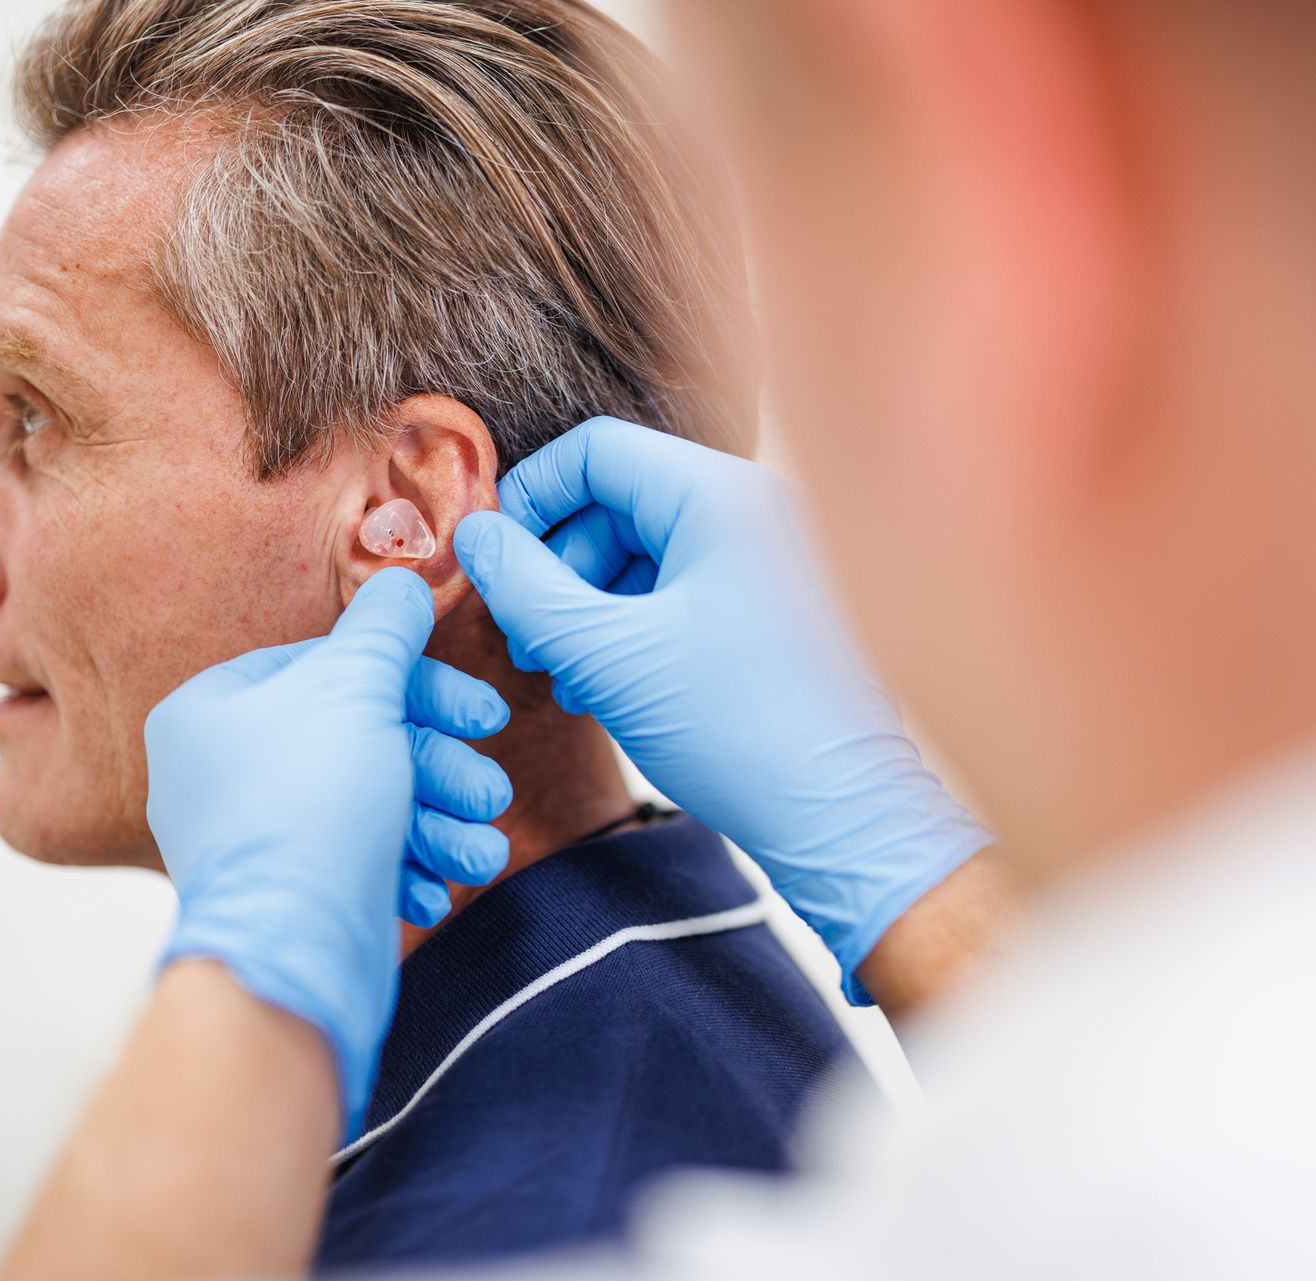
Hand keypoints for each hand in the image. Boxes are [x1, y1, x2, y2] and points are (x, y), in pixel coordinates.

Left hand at [145, 569, 512, 1129]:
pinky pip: (353, 859)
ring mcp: (251, 837)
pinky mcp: (285, 895)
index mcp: (211, 708)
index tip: (480, 714)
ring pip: (366, 802)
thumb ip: (387, 628)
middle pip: (356, 736)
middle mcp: (219, 770)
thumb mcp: (358, 687)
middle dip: (438, 765)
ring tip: (482, 851)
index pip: (328, 667)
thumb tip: (407, 582)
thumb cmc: (310, 808)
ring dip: (437, 821)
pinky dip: (405, 865)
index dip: (416, 685)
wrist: (289, 956)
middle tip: (490, 789)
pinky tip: (437, 887)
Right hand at [454, 418, 988, 999]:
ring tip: (558, 674)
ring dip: (585, 605)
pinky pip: (678, 590)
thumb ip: (525, 588)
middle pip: (616, 500)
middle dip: (555, 565)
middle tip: (520, 638)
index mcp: (720, 496)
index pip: (595, 451)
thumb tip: (473, 537)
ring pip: (642, 551)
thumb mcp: (605, 656)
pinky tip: (599, 688)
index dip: (528, 499)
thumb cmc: (737, 731)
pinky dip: (627, 627)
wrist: (842, 817)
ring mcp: (767, 559)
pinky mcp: (769, 609)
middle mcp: (753, 510)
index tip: (491, 565)